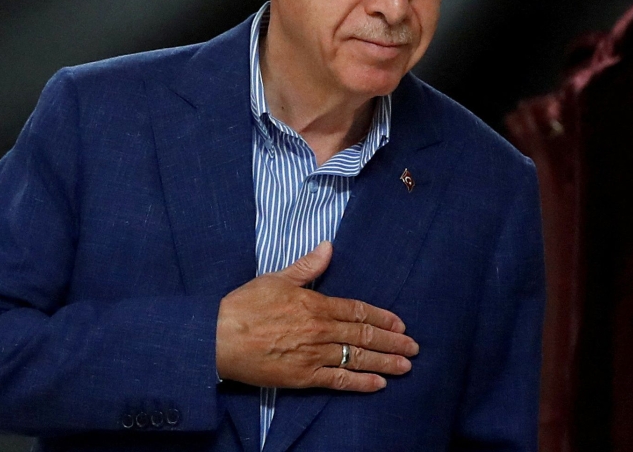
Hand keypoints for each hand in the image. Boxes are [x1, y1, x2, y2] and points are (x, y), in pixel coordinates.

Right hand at [215, 241, 418, 391]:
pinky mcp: (303, 377)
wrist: (219, 337)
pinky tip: (378, 384)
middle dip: (392, 341)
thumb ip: (306, 267)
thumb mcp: (275, 278)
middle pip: (364, 335)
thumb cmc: (243, 306)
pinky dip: (360, 383)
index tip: (400, 323)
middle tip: (413, 347)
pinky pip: (338, 381)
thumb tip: (328, 248)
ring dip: (385, 362)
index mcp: (315, 304)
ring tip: (405, 366)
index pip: (357, 310)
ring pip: (357, 358)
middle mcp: (320, 330)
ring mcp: (313, 355)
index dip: (382, 317)